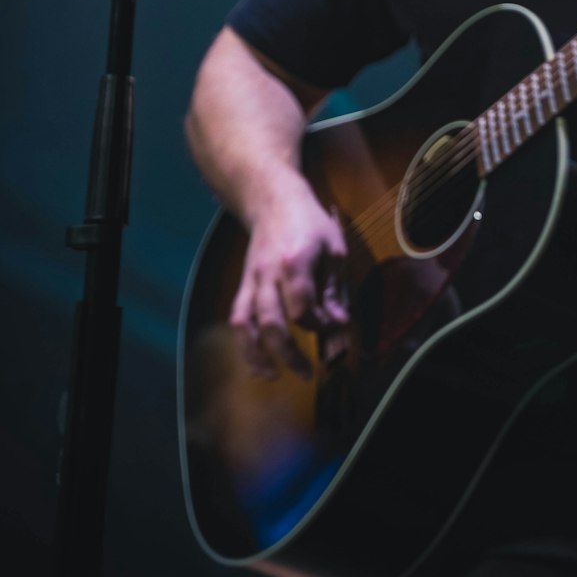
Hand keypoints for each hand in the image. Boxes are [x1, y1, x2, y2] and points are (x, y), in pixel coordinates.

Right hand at [229, 175, 348, 380]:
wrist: (273, 200)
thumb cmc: (310, 223)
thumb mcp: (334, 249)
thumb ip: (335, 290)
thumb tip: (339, 325)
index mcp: (293, 262)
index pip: (303, 309)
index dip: (319, 325)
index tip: (334, 326)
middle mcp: (267, 274)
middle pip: (271, 323)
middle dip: (288, 353)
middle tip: (307, 373)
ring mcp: (250, 280)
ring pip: (244, 324)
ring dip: (256, 355)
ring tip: (271, 376)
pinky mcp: (243, 285)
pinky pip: (238, 317)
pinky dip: (244, 343)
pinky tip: (257, 361)